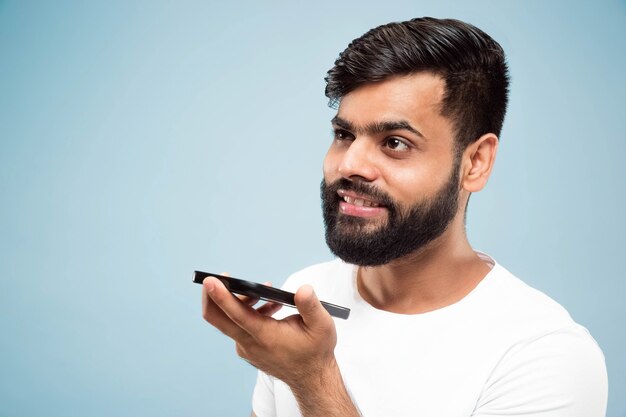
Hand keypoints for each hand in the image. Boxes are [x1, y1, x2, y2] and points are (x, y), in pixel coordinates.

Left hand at [201, 276, 337, 387]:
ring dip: (240, 301)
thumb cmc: (315, 351)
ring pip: (230, 321)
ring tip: (266, 293)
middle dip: (212, 296)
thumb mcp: (322, 326)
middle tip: (219, 277)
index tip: (209, 280)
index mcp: (265, 337)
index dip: (220, 296)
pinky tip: (269, 308)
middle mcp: (250, 344)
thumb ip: (311, 306)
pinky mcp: (247, 348)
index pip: (235, 315)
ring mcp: (246, 348)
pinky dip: (248, 312)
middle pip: (218, 319)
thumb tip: (302, 289)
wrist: (312, 378)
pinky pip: (238, 327)